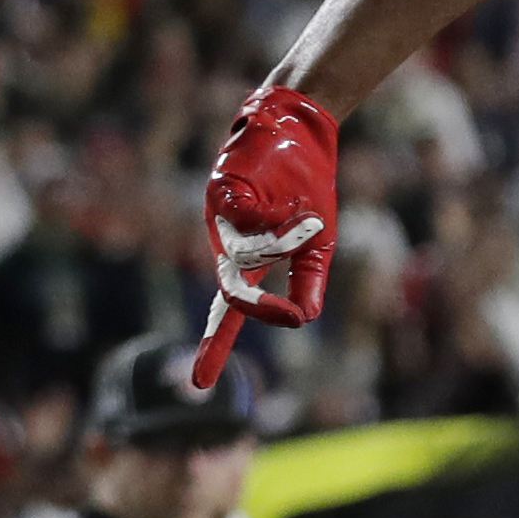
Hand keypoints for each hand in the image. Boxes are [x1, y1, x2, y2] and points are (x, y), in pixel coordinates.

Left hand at [190, 84, 341, 388]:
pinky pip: (249, 219)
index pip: (229, 311)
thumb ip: (307, 281)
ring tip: (308, 220)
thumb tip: (304, 319)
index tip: (200, 386)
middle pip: (232, 288)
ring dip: (284, 242)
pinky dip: (282, 217)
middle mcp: (225, 242)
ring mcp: (218, 217)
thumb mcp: (318, 243)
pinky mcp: (219, 190)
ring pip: (244, 253)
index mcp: (246, 260)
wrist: (301, 131)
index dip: (215, 346)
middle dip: (258, 299)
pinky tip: (290, 197)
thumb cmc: (307, 187)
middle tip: (288, 305)